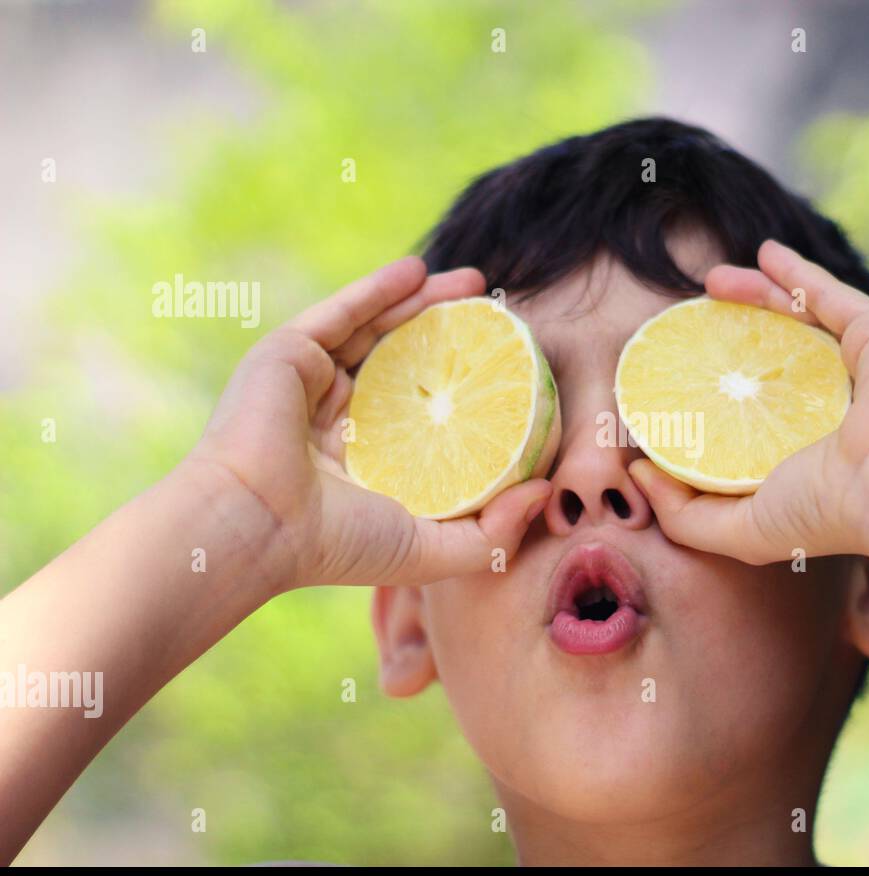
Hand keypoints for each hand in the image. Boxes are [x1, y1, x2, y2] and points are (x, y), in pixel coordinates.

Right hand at [185, 257, 551, 590]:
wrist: (258, 529)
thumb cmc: (338, 546)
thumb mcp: (432, 549)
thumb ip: (492, 532)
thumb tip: (548, 493)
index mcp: (366, 456)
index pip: (422, 406)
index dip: (462, 384)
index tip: (510, 366)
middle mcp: (337, 416)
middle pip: (403, 358)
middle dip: (450, 331)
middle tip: (498, 313)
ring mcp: (310, 381)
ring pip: (375, 328)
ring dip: (423, 300)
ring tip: (473, 284)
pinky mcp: (287, 355)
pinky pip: (340, 312)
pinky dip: (377, 289)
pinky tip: (417, 271)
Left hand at [629, 239, 868, 564]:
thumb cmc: (825, 512)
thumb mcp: (738, 530)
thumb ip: (684, 515)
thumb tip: (637, 473)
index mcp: (810, 453)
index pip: (761, 416)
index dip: (722, 399)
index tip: (676, 384)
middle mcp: (838, 408)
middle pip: (780, 360)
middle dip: (738, 336)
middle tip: (695, 322)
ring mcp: (859, 369)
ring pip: (801, 321)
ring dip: (756, 295)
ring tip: (711, 282)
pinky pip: (829, 294)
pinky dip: (797, 273)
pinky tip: (765, 253)